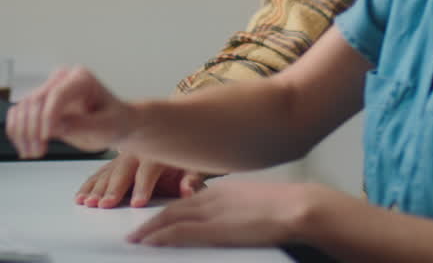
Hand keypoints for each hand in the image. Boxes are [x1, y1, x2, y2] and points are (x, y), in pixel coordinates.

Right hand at [5, 66, 134, 158]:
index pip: (58, 94)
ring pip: (23, 108)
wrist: (115, 125)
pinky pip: (20, 114)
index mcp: (81, 78)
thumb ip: (81, 125)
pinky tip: (25, 147)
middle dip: (32, 128)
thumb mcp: (105, 127)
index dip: (48, 115)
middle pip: (36, 100)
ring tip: (32, 153)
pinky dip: (17, 131)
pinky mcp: (41, 106)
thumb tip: (54, 126)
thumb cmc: (114, 122)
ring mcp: (50, 91)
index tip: (46, 136)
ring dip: (22, 132)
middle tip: (37, 152)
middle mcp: (62, 80)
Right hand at [76, 153, 207, 207]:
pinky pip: (98, 174)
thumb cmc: (181, 160)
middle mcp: (136, 152)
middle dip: (114, 188)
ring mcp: (121, 157)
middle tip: (107, 204)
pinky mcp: (112, 164)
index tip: (138, 203)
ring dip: (97, 188)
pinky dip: (88, 186)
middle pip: (123, 171)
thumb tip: (188, 190)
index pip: (149, 170)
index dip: (144, 187)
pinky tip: (80, 197)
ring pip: (107, 172)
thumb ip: (191, 180)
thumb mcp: (192, 167)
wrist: (172, 138)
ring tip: (89, 202)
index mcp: (157, 152)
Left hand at [127, 179, 314, 247]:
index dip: (166, 211)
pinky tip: (148, 242)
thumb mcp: (254, 204)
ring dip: (149, 229)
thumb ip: (237, 209)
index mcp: (222, 190)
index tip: (152, 220)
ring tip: (134, 240)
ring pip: (170, 217)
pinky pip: (179, 230)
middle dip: (151, 220)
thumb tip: (233, 219)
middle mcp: (212, 197)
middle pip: (172, 207)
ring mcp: (212, 211)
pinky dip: (160, 235)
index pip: (185, 201)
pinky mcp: (215, 227)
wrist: (297, 206)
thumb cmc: (285, 208)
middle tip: (134, 232)